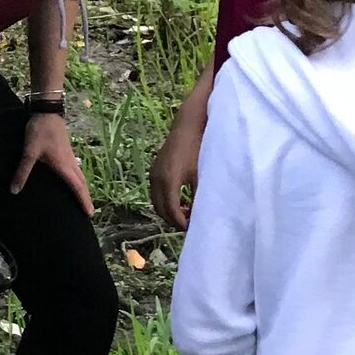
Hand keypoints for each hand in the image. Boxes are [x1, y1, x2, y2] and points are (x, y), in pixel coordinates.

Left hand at [14, 110, 93, 215]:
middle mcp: (70, 163)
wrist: (47, 111)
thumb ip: (22, 172)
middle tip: (90, 212)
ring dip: (83, 188)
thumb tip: (14, 191)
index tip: (90, 213)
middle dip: (86, 198)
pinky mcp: (66, 151)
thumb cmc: (40, 131)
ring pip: (80, 176)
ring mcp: (70, 156)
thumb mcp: (29, 152)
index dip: (83, 200)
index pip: (77, 187)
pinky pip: (76, 170)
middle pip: (82, 184)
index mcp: (64, 166)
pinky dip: (78, 179)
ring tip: (83, 199)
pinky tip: (72, 180)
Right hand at [149, 115, 201, 231]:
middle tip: (189, 224)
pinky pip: (156, 193)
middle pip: (160, 209)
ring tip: (186, 212)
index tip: (191, 228)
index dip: (180, 222)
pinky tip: (181, 200)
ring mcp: (153, 174)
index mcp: (169, 181)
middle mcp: (156, 179)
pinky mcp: (154, 170)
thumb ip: (198, 196)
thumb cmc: (198, 148)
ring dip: (168, 211)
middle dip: (173, 220)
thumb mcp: (201, 175)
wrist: (188, 126)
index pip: (171, 210)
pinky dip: (165, 200)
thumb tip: (200, 216)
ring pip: (156, 202)